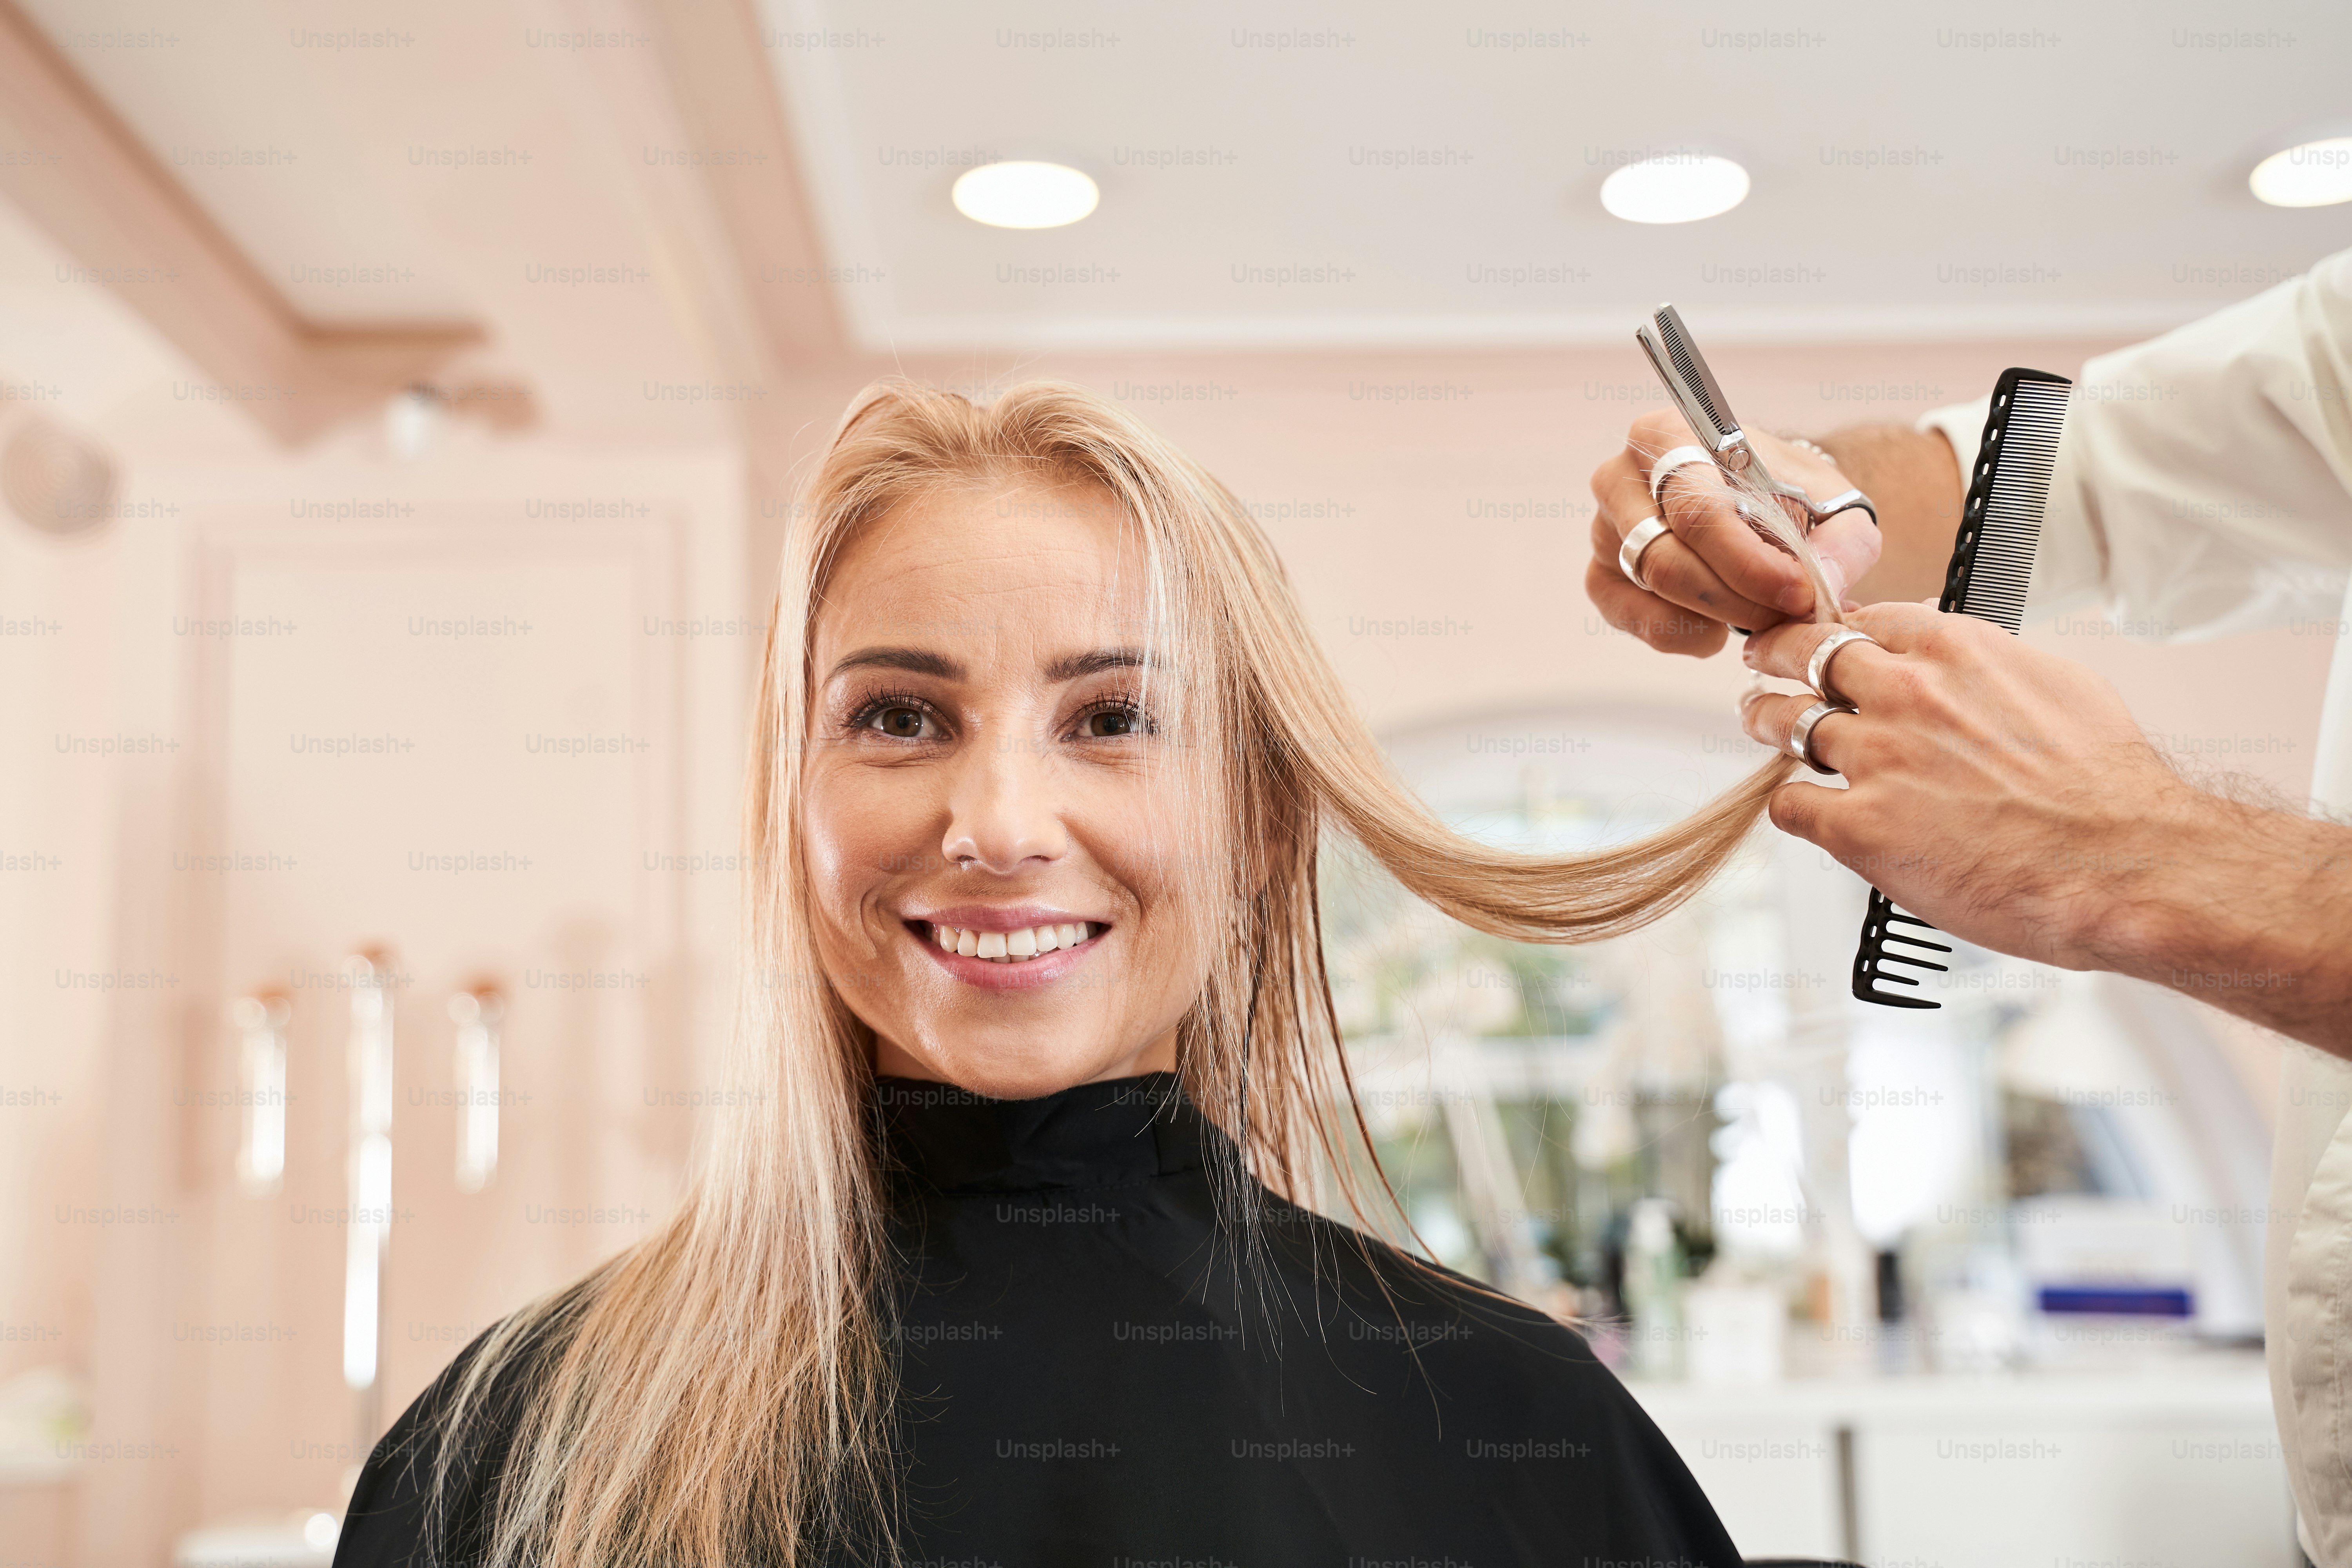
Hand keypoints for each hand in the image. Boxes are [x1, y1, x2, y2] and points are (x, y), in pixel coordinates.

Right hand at [1585, 408, 1884, 655]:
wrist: (1764, 496)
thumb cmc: (1791, 495)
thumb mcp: (1836, 505)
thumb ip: (1843, 544)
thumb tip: (1822, 590)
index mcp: (1671, 435)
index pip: (1696, 511)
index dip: (1748, 564)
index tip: (1799, 594)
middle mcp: (1621, 476)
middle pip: (1667, 559)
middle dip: (1736, 600)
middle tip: (1787, 615)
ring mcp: (1603, 527)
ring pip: (1651, 590)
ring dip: (1715, 617)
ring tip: (1762, 615)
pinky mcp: (1600, 573)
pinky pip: (1629, 617)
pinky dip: (1679, 634)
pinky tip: (1717, 629)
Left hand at [1736, 602, 2192, 970]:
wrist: (2124, 863)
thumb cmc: (2106, 787)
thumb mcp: (2059, 687)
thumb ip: (1995, 667)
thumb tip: (1970, 663)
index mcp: (1956, 651)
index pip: (1866, 619)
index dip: (1836, 630)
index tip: (1821, 638)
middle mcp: (1906, 694)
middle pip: (1806, 654)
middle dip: (1776, 654)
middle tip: (1761, 662)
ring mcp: (1876, 758)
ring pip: (1783, 722)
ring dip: (1768, 722)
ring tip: (1763, 723)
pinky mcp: (1859, 826)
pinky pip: (1791, 805)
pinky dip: (1795, 808)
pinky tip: (1808, 812)